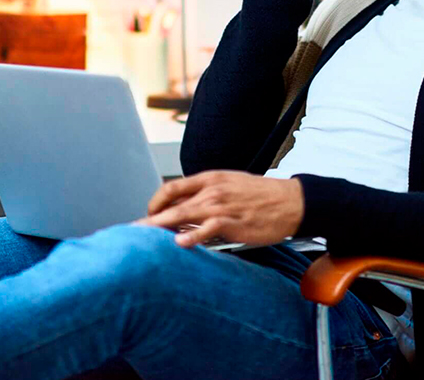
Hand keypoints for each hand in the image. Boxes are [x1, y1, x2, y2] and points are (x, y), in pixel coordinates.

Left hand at [136, 171, 304, 247]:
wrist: (292, 201)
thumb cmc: (262, 196)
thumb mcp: (230, 186)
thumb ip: (206, 195)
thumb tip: (183, 210)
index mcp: (210, 179)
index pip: (171, 188)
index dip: (155, 202)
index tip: (148, 215)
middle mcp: (212, 190)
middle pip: (172, 203)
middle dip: (149, 219)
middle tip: (131, 231)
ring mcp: (222, 206)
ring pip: (184, 214)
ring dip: (161, 226)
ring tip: (143, 237)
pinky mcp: (234, 222)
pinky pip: (208, 228)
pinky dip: (193, 236)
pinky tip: (179, 243)